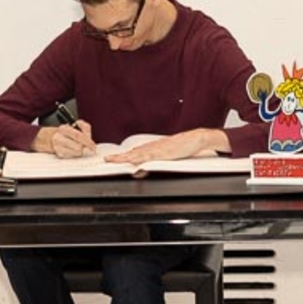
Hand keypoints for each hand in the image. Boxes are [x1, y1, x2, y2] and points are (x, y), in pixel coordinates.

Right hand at [36, 121, 96, 158]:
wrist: (47, 138)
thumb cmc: (63, 132)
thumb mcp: (73, 125)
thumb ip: (84, 128)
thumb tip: (90, 139)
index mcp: (64, 129)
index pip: (78, 135)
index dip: (87, 141)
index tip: (93, 146)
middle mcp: (59, 138)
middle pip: (78, 146)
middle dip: (86, 148)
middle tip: (90, 149)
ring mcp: (58, 147)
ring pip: (76, 153)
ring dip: (82, 152)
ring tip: (82, 149)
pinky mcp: (59, 155)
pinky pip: (72, 157)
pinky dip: (76, 154)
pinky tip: (75, 151)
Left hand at [105, 128, 228, 165]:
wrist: (196, 138)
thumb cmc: (184, 145)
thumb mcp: (170, 153)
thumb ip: (160, 157)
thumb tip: (151, 166)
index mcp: (153, 147)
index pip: (134, 152)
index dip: (122, 155)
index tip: (111, 158)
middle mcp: (153, 147)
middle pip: (132, 153)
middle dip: (119, 157)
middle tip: (106, 160)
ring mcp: (158, 150)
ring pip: (138, 154)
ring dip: (125, 158)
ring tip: (113, 161)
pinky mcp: (165, 153)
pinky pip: (150, 156)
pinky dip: (140, 159)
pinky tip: (133, 161)